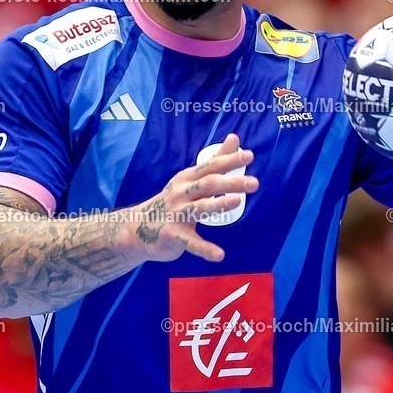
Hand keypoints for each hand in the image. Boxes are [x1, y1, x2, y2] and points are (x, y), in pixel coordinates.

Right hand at [124, 133, 256, 262]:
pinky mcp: (172, 235)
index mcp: (187, 179)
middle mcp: (181, 193)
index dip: (229, 160)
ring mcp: (175, 214)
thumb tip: (235, 138)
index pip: (210, 166)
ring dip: (218, 205)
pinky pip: (190, 243)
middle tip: (254, 183)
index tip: (250, 156)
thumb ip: (214, 161)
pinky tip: (219, 255)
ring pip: (199, 209)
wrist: (138, 228)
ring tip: (237, 202)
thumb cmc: (172, 201)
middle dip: (230, 182)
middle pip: (208, 185)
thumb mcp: (190, 180)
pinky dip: (204, 249)